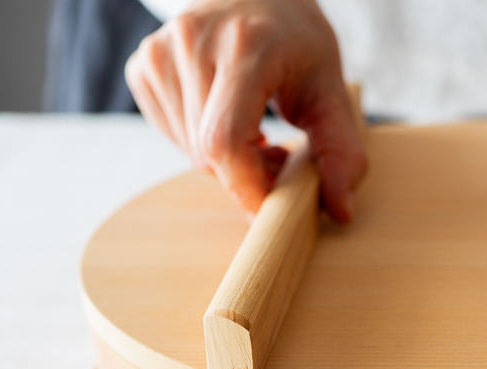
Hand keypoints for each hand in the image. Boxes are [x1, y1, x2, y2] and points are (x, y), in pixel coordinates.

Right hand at [125, 0, 365, 219]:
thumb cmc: (295, 42)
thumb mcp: (331, 90)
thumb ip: (342, 151)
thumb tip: (340, 210)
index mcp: (246, 45)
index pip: (225, 140)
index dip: (246, 187)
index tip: (270, 208)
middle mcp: (194, 40)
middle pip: (208, 152)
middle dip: (245, 173)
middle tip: (276, 155)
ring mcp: (161, 50)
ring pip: (189, 149)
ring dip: (225, 160)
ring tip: (255, 132)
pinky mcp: (144, 64)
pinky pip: (170, 134)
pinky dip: (200, 141)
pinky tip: (224, 116)